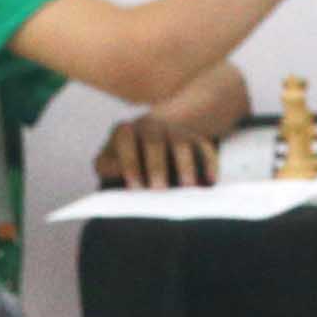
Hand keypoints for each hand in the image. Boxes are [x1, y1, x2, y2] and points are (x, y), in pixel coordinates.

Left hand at [98, 110, 219, 189]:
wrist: (155, 135)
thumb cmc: (125, 158)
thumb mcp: (109, 159)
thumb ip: (106, 166)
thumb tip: (115, 173)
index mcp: (125, 131)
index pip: (125, 141)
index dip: (130, 163)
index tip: (135, 186)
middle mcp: (150, 126)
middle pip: (154, 143)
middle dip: (156, 167)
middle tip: (158, 190)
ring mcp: (175, 130)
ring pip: (181, 144)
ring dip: (184, 165)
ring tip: (187, 187)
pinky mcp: (196, 138)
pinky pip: (205, 147)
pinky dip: (209, 163)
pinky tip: (210, 181)